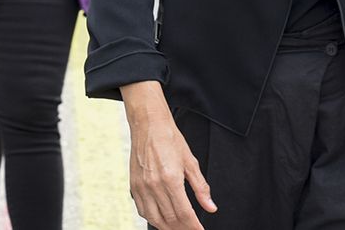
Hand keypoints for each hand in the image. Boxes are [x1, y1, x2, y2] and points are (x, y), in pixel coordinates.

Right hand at [122, 83, 215, 229]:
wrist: (148, 124)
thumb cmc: (170, 139)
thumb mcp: (191, 162)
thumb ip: (201, 188)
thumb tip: (210, 207)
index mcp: (170, 179)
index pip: (184, 213)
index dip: (194, 226)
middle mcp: (154, 185)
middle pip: (170, 219)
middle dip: (183, 228)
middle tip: (192, 229)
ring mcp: (141, 186)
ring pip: (155, 219)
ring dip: (168, 227)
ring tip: (178, 228)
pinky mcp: (133, 185)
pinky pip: (143, 210)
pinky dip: (153, 219)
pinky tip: (161, 219)